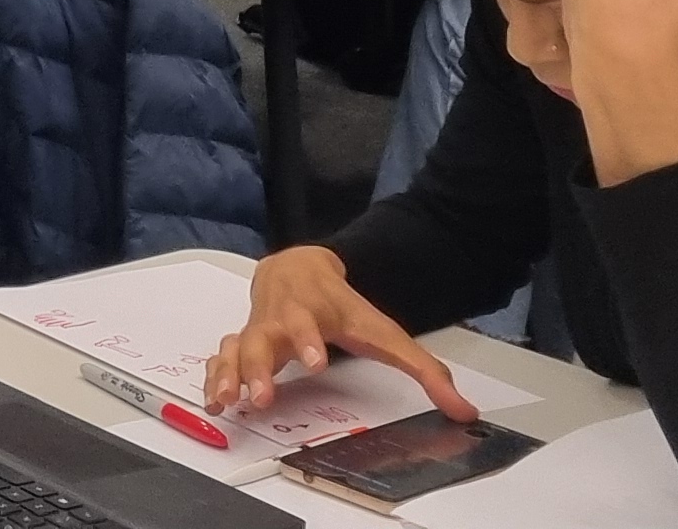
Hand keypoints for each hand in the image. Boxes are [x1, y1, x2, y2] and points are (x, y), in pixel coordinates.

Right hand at [205, 245, 474, 425]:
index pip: (308, 325)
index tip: (315, 363)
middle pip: (262, 339)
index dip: (309, 342)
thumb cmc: (342, 306)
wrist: (299, 267)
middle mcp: (278, 319)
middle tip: (261, 397)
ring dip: (228, 375)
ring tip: (225, 403)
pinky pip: (222, 357)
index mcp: (312, 312)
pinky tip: (214, 401)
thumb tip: (463, 410)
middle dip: (258, 368)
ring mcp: (257, 329)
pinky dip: (214, 376)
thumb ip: (424, 370)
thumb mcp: (386, 331)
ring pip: (235, 348)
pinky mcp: (243, 340)